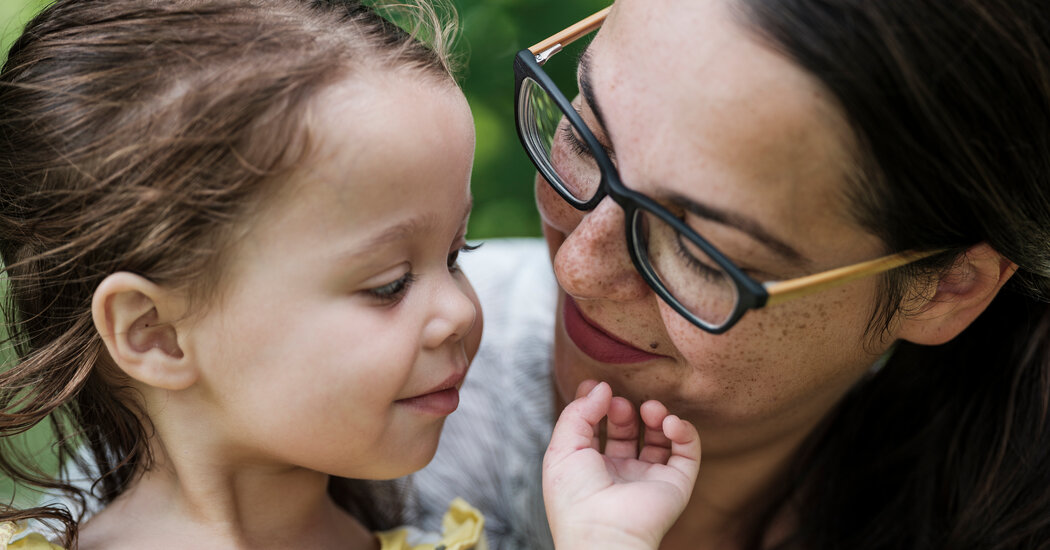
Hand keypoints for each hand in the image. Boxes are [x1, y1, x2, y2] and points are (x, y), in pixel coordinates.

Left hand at [543, 380, 700, 549]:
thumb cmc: (575, 497)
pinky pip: (687, 452)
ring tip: (650, 409)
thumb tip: (601, 388)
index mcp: (589, 467)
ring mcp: (648, 478)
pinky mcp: (675, 484)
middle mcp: (619, 473)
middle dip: (624, 410)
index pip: (596, 428)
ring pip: (659, 438)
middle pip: (627, 429)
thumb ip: (578, 413)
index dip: (598, 404)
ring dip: (657, 415)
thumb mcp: (562, 448)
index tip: (599, 386)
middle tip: (620, 404)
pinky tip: (669, 422)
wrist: (601, 532)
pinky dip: (683, 431)